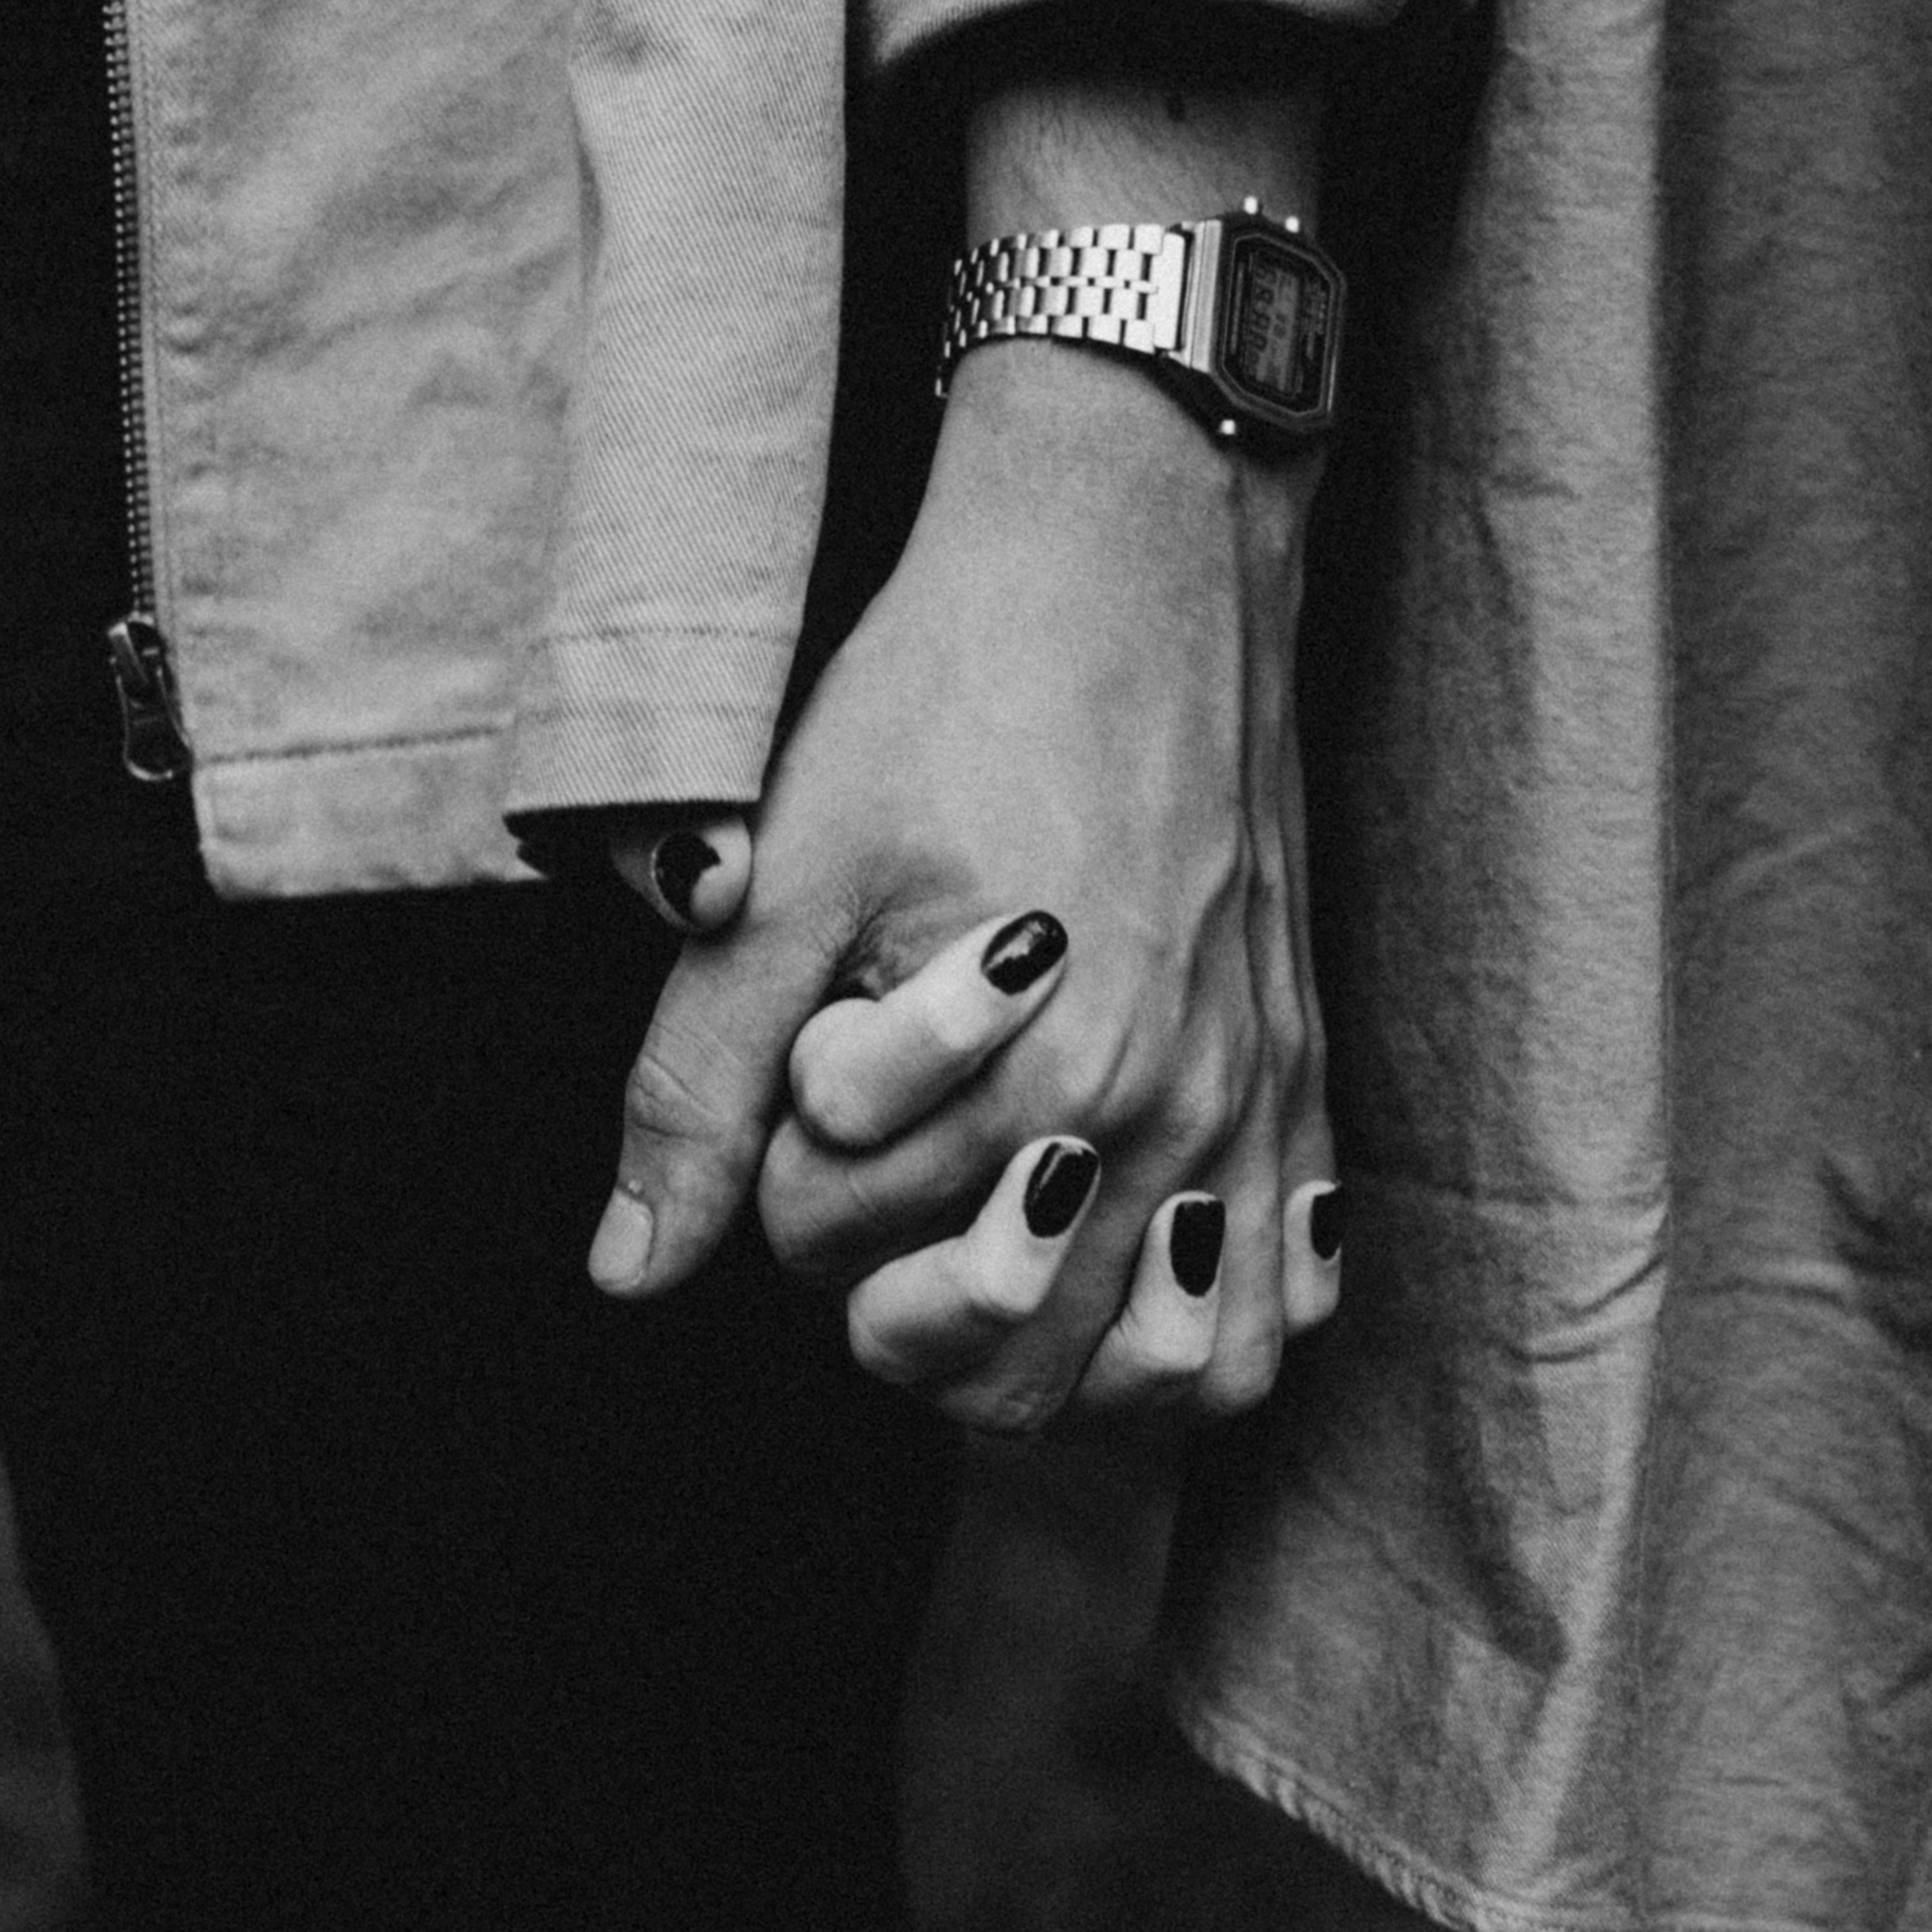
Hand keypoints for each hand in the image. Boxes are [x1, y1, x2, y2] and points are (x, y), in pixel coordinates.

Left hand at [593, 326, 1342, 1429]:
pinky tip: (1130, 1272)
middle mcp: (1172, 1114)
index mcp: (1040, 1082)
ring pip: (1173, 1378)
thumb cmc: (947, 693)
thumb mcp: (782, 880)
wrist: (1134, 554)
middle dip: (893, 1299)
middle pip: (1007, 1364)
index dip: (771, 1185)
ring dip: (1061, 1362)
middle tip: (864, 1185)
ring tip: (981, 1259)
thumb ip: (701, 1084)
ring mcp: (1254, 1102)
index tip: (796, 1074)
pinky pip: (1287, 1298)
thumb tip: (630, 1274)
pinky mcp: (1301, 1070)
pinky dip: (1208, 1330)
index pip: (841, 1263)